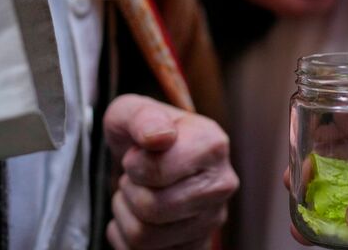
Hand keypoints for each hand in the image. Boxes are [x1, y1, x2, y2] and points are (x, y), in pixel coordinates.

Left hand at [103, 95, 238, 249]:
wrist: (150, 155)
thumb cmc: (143, 133)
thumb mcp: (133, 111)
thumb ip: (143, 117)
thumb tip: (159, 137)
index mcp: (212, 145)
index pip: (157, 172)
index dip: (133, 165)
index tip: (138, 154)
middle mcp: (221, 184)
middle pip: (152, 209)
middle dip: (129, 192)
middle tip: (136, 177)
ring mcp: (212, 219)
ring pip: (145, 237)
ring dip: (126, 215)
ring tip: (138, 194)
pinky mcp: (199, 244)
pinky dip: (128, 238)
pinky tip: (140, 217)